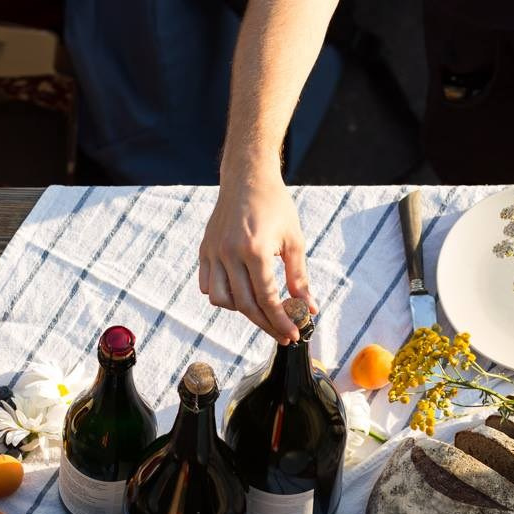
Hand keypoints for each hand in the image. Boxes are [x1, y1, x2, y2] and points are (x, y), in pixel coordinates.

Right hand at [199, 175, 311, 342]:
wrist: (247, 179)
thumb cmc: (275, 207)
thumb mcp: (294, 240)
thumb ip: (299, 277)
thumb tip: (308, 308)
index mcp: (255, 250)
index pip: (266, 298)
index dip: (280, 320)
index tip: (292, 334)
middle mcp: (230, 253)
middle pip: (244, 304)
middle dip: (265, 324)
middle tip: (281, 334)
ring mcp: (213, 252)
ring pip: (221, 299)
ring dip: (241, 310)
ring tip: (259, 307)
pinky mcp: (204, 250)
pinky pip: (208, 285)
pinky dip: (222, 295)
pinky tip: (239, 292)